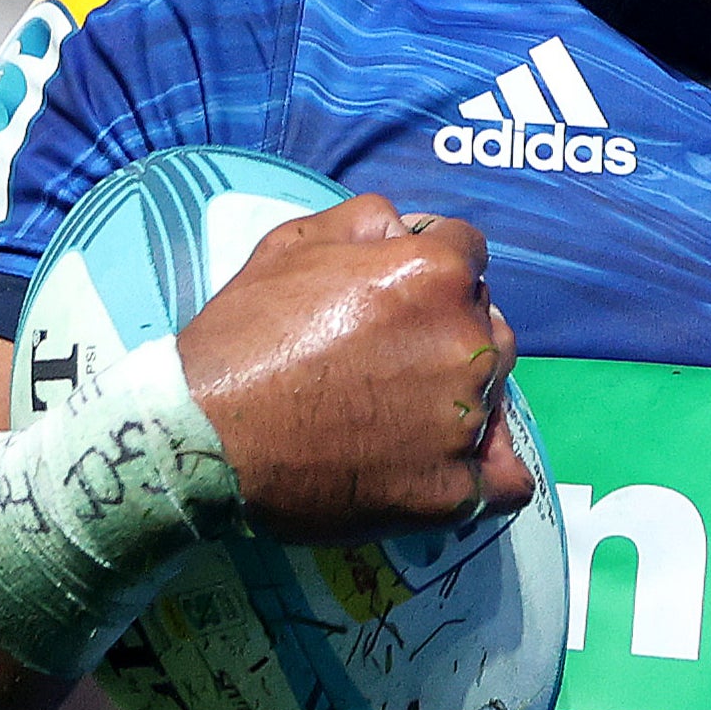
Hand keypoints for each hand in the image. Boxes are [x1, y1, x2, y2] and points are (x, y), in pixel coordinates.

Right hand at [181, 197, 536, 542]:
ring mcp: (463, 418)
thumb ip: (367, 221)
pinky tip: (457, 465)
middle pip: (487, 323)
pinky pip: (507, 479)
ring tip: (404, 411)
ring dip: (464, 392)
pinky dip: (489, 470)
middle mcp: (463, 340)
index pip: (468, 253)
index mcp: (431, 273)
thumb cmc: (241, 337)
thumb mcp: (291, 244)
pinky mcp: (453, 488)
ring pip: (496, 392)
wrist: (204, 437)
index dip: (433, 269)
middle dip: (449, 330)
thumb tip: (410, 228)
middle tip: (391, 358)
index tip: (402, 296)